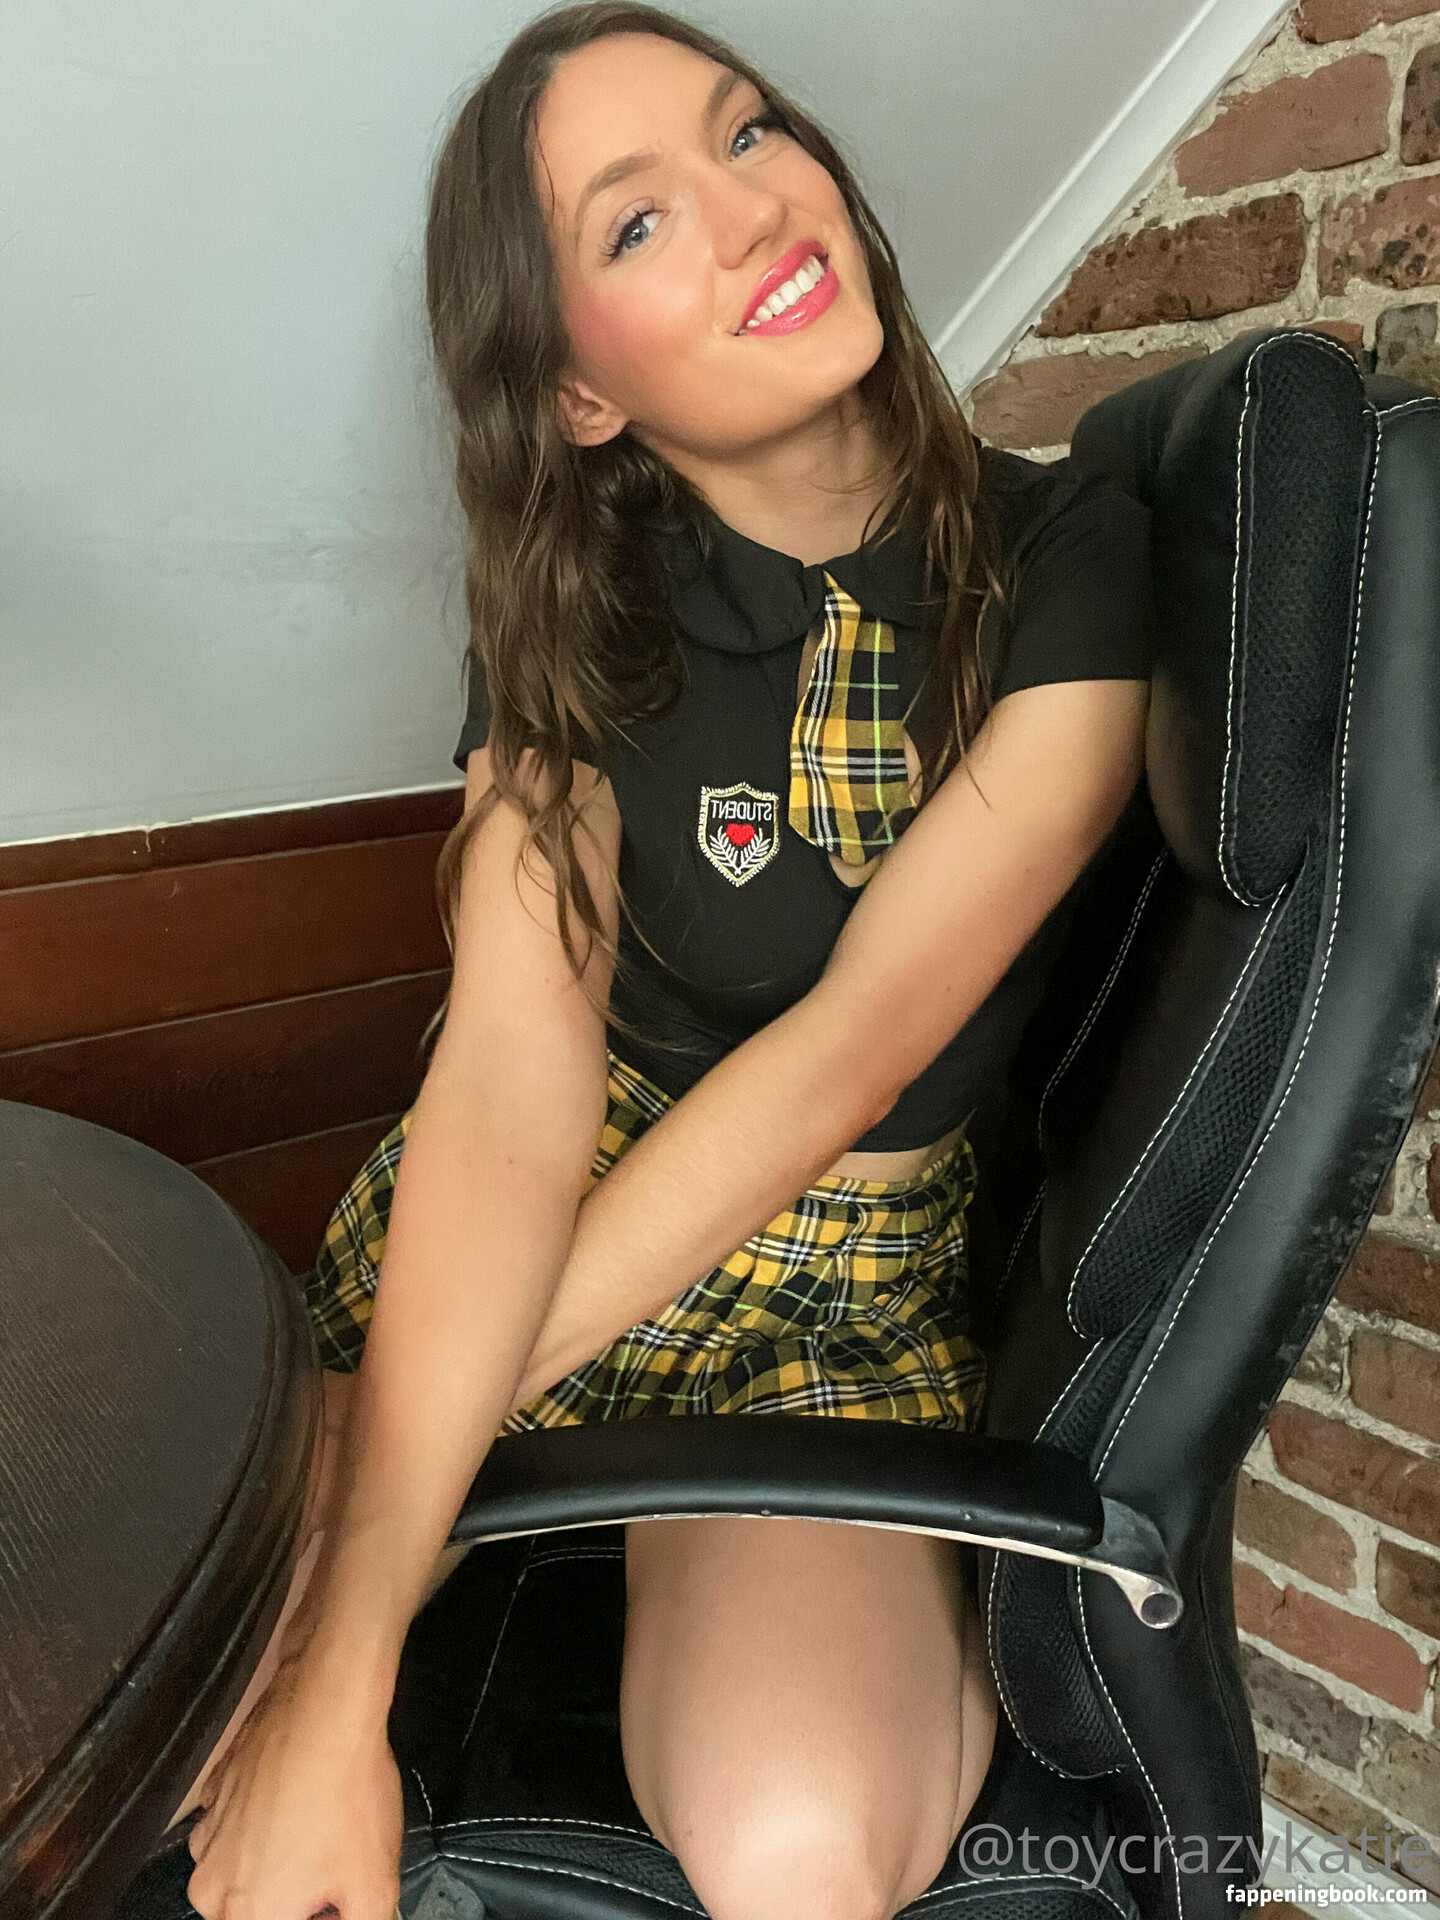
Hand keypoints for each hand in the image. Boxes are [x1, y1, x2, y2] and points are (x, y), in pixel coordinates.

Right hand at [184, 1643, 403, 1919]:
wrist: (326, 1709)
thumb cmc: (346, 1793)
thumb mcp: (376, 1883)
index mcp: (250, 1913)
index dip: (316, 1913)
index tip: (333, 1901)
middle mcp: (213, 1883)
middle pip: (249, 1911)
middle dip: (289, 1899)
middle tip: (328, 1871)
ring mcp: (208, 1832)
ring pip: (235, 1871)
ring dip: (268, 1864)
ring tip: (314, 1834)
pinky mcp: (214, 1792)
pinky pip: (231, 1823)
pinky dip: (255, 1823)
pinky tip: (292, 1802)